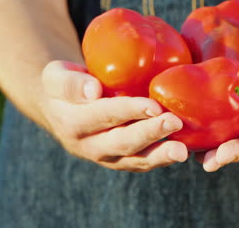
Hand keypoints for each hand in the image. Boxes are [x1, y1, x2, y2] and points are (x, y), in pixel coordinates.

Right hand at [40, 60, 187, 171]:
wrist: (62, 110)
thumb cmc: (65, 85)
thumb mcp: (56, 76)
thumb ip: (70, 82)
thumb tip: (93, 90)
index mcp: (72, 122)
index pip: (104, 116)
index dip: (129, 111)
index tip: (154, 106)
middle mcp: (89, 146)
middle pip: (122, 143)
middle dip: (150, 133)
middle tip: (175, 122)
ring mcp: (106, 157)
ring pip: (135, 160)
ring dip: (160, 155)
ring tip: (182, 151)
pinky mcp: (121, 161)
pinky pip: (142, 163)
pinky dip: (162, 159)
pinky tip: (182, 151)